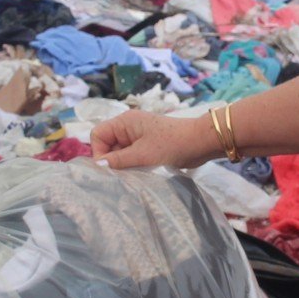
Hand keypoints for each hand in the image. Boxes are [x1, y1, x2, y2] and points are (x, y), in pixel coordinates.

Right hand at [92, 110, 216, 169]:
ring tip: (133, 174)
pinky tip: (141, 173)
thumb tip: (98, 165)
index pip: (98, 135)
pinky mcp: (148, 146)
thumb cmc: (171, 144)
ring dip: (124, 164)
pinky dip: (133, 165)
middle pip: (108, 144)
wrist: (200, 142)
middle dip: (112, 160)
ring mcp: (139, 136)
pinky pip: (132, 156)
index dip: (99, 152)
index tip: (109, 168)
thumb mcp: (142, 154)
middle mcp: (129, 127)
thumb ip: (118, 160)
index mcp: (124, 122)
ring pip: (120, 152)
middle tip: (122, 175)